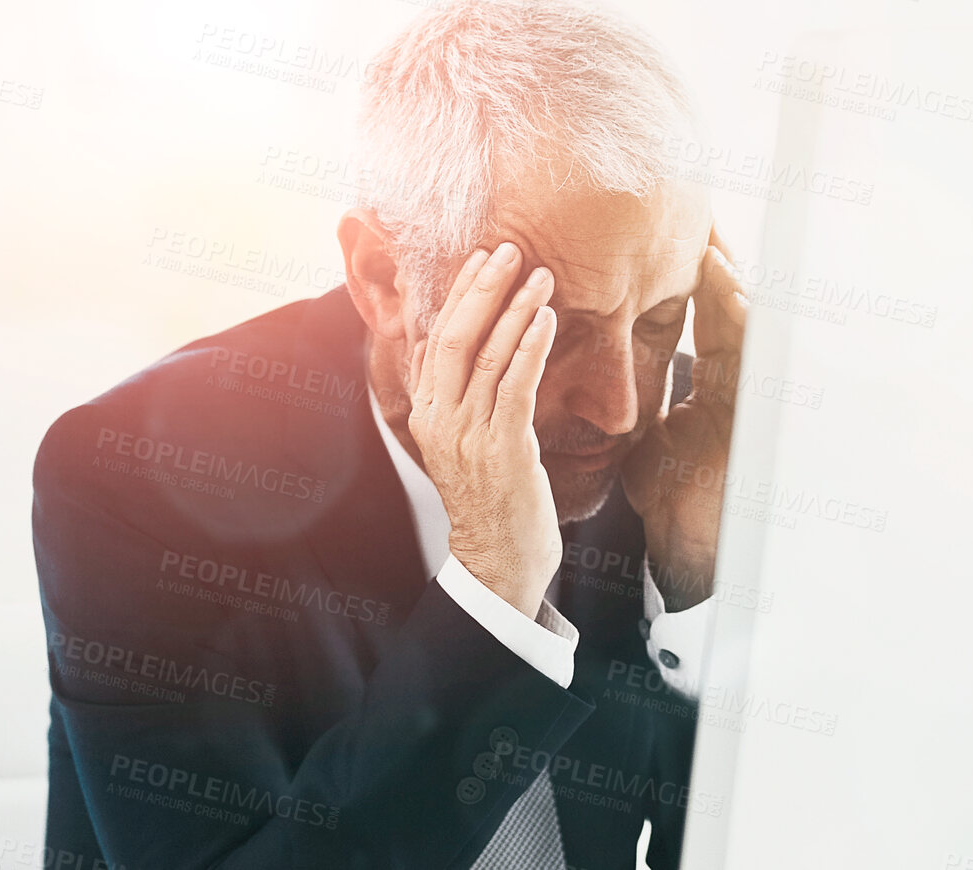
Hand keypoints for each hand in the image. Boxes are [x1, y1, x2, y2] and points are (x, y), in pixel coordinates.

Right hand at [409, 242, 560, 618]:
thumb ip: (456, 397)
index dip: (458, 294)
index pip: (436, 338)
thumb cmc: (489, 499)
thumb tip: (451, 351)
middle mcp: (439, 419)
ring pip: (488, 356)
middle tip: (508, 249)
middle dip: (483, 288)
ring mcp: (468, 434)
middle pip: (455, 336)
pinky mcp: (502, 448)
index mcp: (426, 412)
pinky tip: (546, 319)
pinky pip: (515, 386)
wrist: (498, 559)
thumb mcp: (461, 442)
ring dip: (516, 309)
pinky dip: (531, 346)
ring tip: (541, 274)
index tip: (482, 259)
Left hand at [621, 229, 748, 610]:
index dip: (690, 284)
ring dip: (734, 287)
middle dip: (718, 273)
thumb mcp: (649, 437)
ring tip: (717, 248)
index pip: (701, 319)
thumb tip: (600, 381)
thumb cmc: (676, 494)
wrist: (693, 542)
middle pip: (728, 312)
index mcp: (709, 382)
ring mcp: (748, 394)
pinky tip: (732, 290)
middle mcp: (732, 382)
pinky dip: (745, 319)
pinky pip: (754, 354)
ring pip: (748, 326)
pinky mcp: (759, 408)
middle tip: (700, 226)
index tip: (671, 246)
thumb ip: (634, 402)